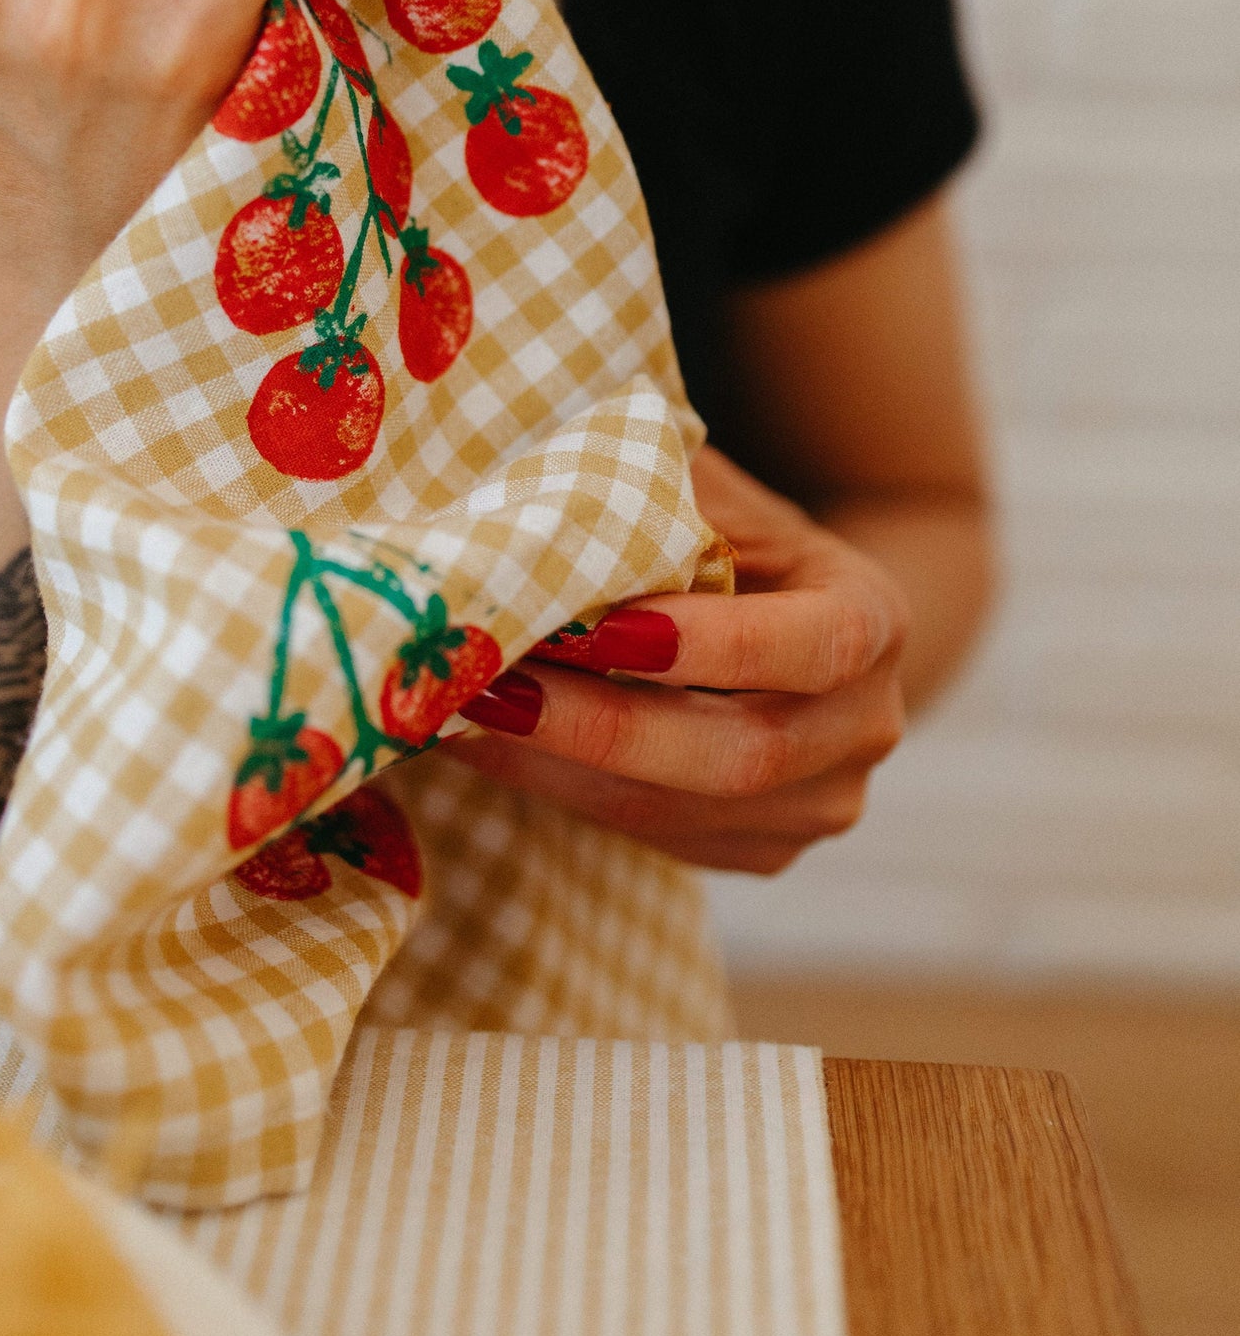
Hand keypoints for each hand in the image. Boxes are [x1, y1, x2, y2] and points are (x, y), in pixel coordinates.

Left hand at [447, 444, 909, 873]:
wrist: (800, 625)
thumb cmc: (741, 538)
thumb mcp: (722, 499)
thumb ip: (661, 496)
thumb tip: (546, 486)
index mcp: (875, 622)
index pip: (809, 647)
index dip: (706, 645)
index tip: (592, 626)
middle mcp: (866, 729)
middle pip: (740, 755)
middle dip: (600, 725)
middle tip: (488, 685)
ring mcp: (818, 806)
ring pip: (678, 811)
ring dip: (557, 765)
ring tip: (460, 713)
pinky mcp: (758, 850)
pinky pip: (651, 835)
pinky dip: (559, 788)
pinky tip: (486, 743)